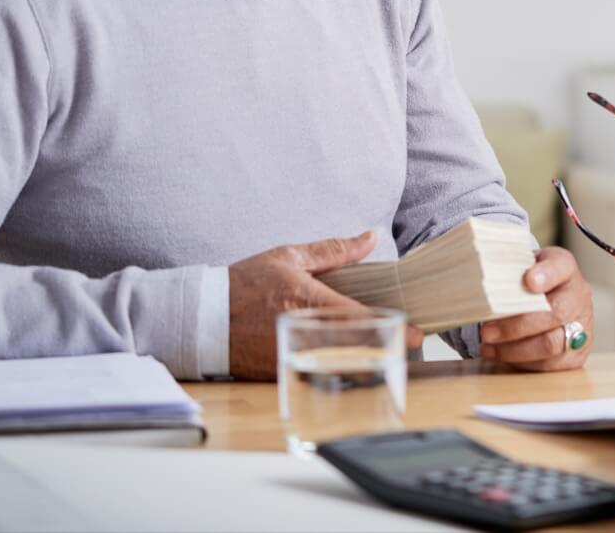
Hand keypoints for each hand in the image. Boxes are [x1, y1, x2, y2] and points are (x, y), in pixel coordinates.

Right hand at [227, 231, 423, 379]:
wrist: (199, 318)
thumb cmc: (244, 284)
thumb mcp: (289, 257)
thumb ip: (333, 250)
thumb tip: (369, 237)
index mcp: (308, 300)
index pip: (361, 317)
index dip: (392, 328)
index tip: (415, 333)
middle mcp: (303, 331)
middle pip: (358, 348)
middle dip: (386, 349)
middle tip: (406, 348)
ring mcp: (292, 357)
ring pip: (340, 368)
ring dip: (366, 365)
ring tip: (384, 357)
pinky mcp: (280, 375)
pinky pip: (317, 378)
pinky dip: (336, 374)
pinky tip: (350, 369)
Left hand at [478, 247, 594, 371]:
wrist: (550, 299)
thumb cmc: (528, 283)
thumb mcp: (520, 266)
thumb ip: (507, 270)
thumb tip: (475, 280)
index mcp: (565, 268)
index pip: (561, 266)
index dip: (547, 274)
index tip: (528, 281)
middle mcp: (579, 295)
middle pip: (556, 312)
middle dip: (517, 326)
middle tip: (487, 332)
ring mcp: (582, 325)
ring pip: (552, 343)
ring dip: (515, 349)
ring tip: (489, 348)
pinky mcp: (576, 353)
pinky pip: (550, 364)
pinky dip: (522, 363)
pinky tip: (502, 356)